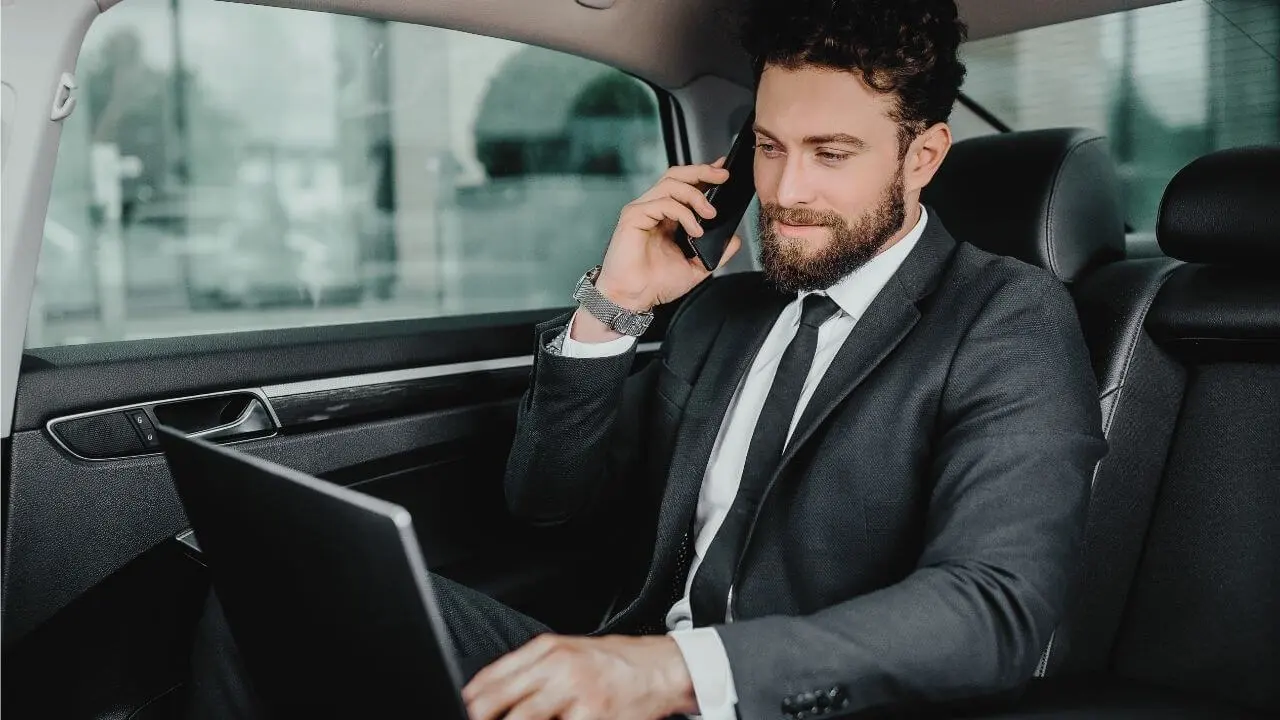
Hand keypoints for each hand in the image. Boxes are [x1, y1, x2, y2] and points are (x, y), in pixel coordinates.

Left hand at [462, 634, 696, 719]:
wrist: (662, 669)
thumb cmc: (615, 664)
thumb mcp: (568, 653)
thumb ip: (530, 670)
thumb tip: (486, 695)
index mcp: (547, 650)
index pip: (491, 679)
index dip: (470, 703)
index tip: (460, 711)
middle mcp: (557, 668)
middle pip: (499, 702)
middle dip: (481, 717)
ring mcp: (575, 694)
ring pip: (524, 719)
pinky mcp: (593, 715)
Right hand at [597, 158, 743, 310]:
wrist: (634, 298)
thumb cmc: (655, 284)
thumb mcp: (696, 267)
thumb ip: (716, 253)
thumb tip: (734, 240)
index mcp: (666, 216)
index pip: (685, 185)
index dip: (704, 174)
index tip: (724, 172)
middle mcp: (653, 208)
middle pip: (677, 175)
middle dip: (702, 171)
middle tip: (723, 177)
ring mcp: (642, 210)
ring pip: (671, 184)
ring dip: (696, 195)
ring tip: (710, 214)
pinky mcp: (633, 216)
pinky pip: (662, 203)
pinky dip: (683, 213)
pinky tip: (695, 229)